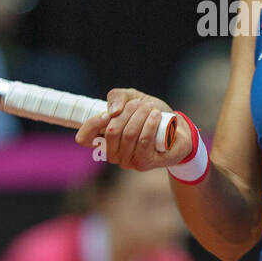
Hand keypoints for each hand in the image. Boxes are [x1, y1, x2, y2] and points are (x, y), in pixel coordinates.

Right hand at [74, 87, 190, 171]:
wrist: (177, 128)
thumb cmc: (150, 114)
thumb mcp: (132, 98)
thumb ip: (117, 97)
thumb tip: (113, 112)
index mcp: (102, 139)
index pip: (84, 138)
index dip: (93, 123)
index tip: (110, 112)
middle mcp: (112, 153)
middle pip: (111, 131)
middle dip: (127, 112)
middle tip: (139, 104)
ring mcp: (127, 161)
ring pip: (129, 135)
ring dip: (140, 116)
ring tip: (150, 108)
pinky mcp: (144, 163)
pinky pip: (143, 142)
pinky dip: (149, 125)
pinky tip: (156, 116)